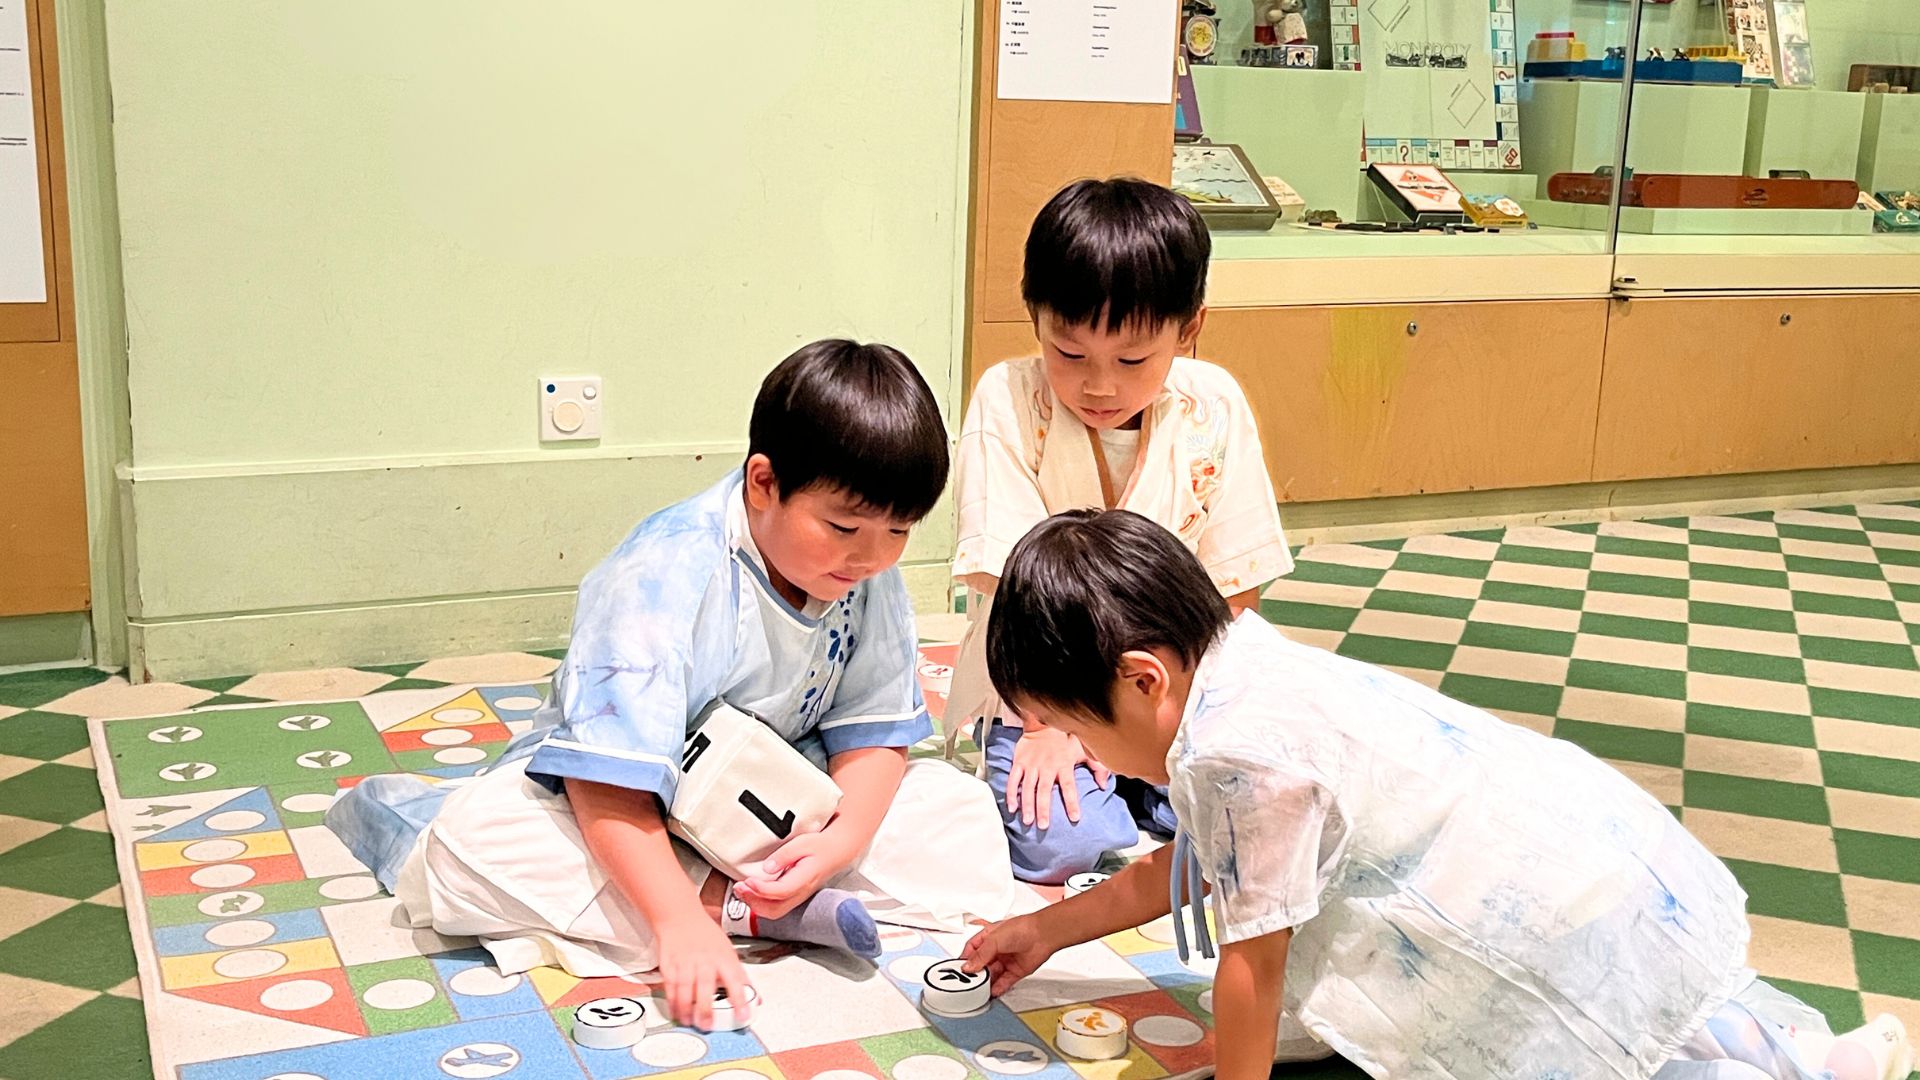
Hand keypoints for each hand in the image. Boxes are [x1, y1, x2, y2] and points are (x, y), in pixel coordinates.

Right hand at [654, 915, 752, 1031]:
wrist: (680, 917)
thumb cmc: (707, 936)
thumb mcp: (729, 952)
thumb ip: (741, 977)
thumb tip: (757, 999)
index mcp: (723, 957)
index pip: (735, 980)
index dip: (740, 1000)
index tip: (743, 1016)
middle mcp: (704, 960)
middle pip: (704, 986)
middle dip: (705, 1008)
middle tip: (707, 1025)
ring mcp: (685, 962)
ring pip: (684, 988)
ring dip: (686, 1008)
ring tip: (689, 1022)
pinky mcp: (669, 964)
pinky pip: (670, 986)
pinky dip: (672, 1001)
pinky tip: (676, 1012)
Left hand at [733, 829, 853, 919]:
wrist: (837, 851)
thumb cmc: (821, 846)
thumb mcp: (803, 843)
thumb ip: (784, 855)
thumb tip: (766, 868)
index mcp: (805, 879)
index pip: (781, 891)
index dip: (761, 889)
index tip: (747, 881)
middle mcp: (801, 892)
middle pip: (775, 909)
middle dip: (753, 901)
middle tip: (739, 887)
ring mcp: (798, 897)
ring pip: (774, 911)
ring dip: (755, 904)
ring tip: (741, 890)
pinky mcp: (794, 896)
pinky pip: (776, 907)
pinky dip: (760, 903)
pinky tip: (751, 892)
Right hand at [961, 914, 1057, 995]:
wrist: (1042, 935)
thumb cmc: (1021, 928)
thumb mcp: (994, 939)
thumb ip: (981, 955)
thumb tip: (968, 966)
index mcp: (988, 937)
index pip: (972, 950)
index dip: (965, 960)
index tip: (959, 970)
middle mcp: (996, 949)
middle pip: (981, 965)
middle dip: (975, 974)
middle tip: (969, 982)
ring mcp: (1006, 961)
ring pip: (992, 975)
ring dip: (985, 983)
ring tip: (979, 989)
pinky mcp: (1015, 971)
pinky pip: (1004, 982)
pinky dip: (997, 988)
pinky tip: (992, 992)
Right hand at [1006, 726, 1110, 828]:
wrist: (1043, 722)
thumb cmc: (1064, 740)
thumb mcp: (1084, 749)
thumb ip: (1097, 767)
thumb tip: (1103, 785)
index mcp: (1064, 764)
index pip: (1069, 786)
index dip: (1071, 802)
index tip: (1074, 817)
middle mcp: (1046, 766)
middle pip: (1044, 790)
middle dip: (1043, 809)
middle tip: (1043, 825)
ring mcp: (1031, 765)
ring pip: (1028, 787)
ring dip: (1027, 805)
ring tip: (1028, 821)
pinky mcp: (1019, 762)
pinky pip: (1013, 780)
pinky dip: (1011, 794)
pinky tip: (1012, 808)